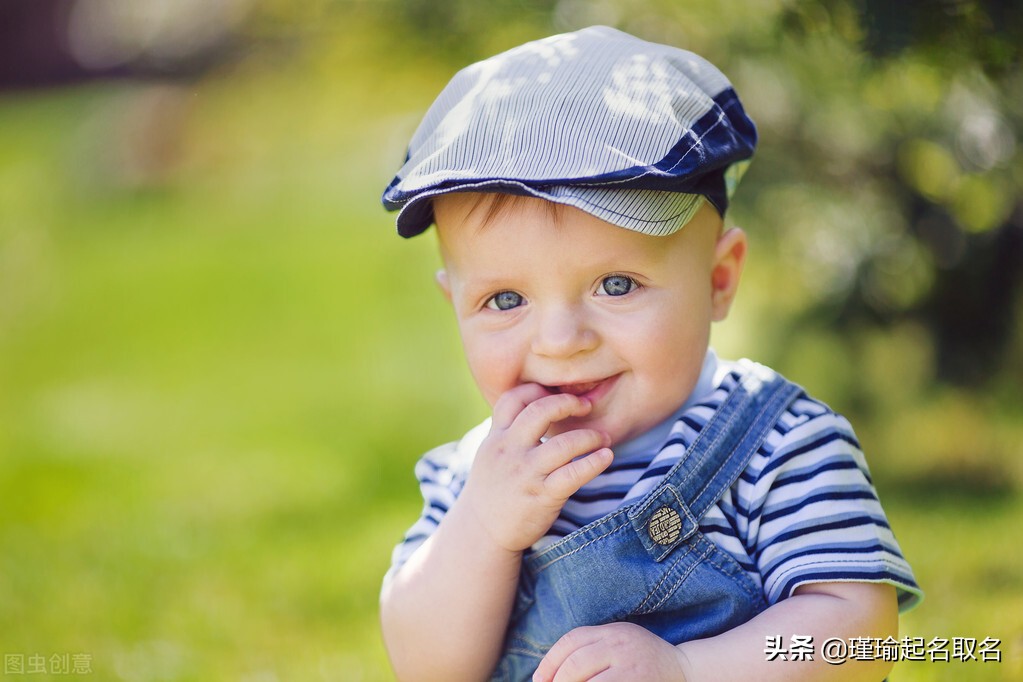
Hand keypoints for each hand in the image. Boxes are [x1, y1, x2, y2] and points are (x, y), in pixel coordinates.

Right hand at [458, 383, 613, 553]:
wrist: (481, 532)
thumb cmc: (493, 489)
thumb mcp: (490, 454)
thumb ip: (509, 430)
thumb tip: (536, 405)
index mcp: (496, 437)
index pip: (513, 399)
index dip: (537, 390)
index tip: (558, 395)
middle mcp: (509, 451)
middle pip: (540, 411)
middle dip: (567, 403)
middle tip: (586, 407)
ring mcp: (525, 473)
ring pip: (564, 444)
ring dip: (590, 437)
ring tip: (603, 438)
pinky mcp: (542, 496)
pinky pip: (574, 474)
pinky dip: (594, 462)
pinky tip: (606, 457)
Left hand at [533, 623, 689, 681]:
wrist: (686, 671)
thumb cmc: (645, 662)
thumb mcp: (619, 645)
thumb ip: (592, 650)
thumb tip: (551, 673)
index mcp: (612, 632)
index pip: (571, 641)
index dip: (549, 662)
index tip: (539, 680)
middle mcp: (620, 645)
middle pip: (576, 661)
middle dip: (558, 681)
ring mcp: (630, 667)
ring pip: (588, 681)